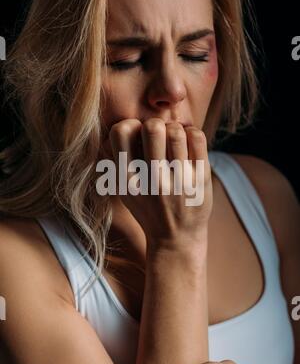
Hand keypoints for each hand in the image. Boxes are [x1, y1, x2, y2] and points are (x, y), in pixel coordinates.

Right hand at [107, 118, 212, 247]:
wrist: (175, 239)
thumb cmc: (148, 209)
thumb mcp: (124, 191)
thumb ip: (116, 162)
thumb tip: (117, 127)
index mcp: (127, 180)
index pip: (120, 131)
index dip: (131, 125)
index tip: (138, 137)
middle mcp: (151, 181)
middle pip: (152, 127)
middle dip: (156, 124)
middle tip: (160, 136)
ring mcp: (178, 181)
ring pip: (177, 131)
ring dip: (176, 129)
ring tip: (176, 140)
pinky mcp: (200, 180)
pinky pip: (197, 138)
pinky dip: (192, 133)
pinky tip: (189, 144)